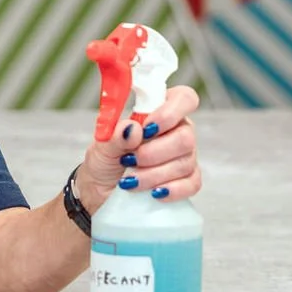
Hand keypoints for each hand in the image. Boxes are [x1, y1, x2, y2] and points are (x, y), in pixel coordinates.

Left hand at [74, 85, 200, 210]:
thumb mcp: (102, 146)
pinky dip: (172, 190)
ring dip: (154, 174)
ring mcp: (185, 157)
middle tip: (130, 160)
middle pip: (186, 137)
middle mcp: (177, 132)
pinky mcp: (186, 181)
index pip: (184, 98)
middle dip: (154, 153)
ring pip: (185, 163)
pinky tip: (153, 193)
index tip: (147, 128)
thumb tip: (133, 129)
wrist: (99, 191)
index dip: (170, 112)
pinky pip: (192, 184)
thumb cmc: (105, 160)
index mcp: (160, 112)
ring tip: (130, 180)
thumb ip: (116, 135)